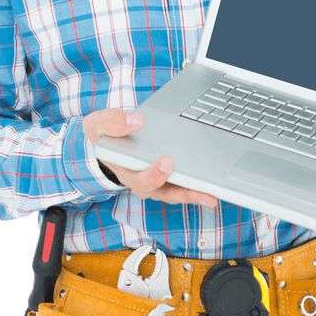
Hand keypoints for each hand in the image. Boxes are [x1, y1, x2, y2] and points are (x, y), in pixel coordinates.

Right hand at [83, 109, 218, 207]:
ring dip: (194, 194)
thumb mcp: (99, 123)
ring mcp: (157, 183)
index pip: (138, 177)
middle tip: (204, 182)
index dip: (154, 174)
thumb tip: (136, 120)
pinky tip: (215, 186)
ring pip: (176, 193)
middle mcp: (141, 181)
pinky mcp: (170, 179)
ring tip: (212, 196)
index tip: (168, 161)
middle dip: (178, 188)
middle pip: (161, 190)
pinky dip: (198, 188)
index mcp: (124, 170)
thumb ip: (113, 122)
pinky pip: (184, 188)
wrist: (109, 140)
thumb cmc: (106, 134)